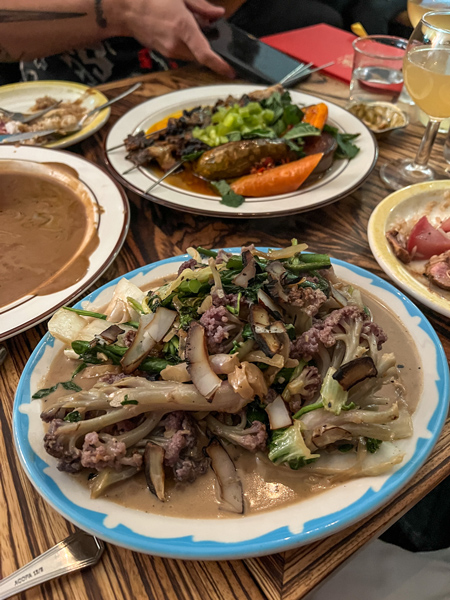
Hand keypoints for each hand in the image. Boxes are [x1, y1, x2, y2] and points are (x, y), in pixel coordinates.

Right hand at [120, 0, 234, 76]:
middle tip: (212, 35)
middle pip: (201, 56)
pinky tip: (182, 31)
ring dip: (198, 47)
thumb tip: (218, 14)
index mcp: (183, 27)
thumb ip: (202, 6)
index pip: (205, 53)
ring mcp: (169, 51)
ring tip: (192, 28)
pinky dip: (188, 46)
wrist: (126, 10)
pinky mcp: (164, 53)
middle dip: (210, 49)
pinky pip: (183, 53)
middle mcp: (176, 44)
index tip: (231, 71)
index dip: (219, 65)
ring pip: (193, 55)